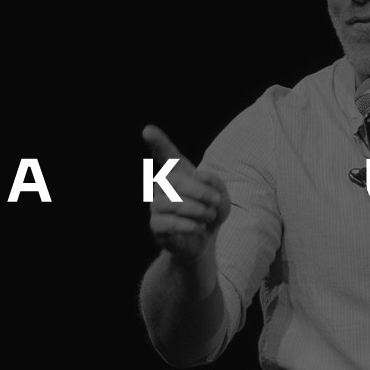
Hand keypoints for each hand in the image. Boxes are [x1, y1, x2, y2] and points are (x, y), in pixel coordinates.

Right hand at [143, 125, 230, 261]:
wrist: (205, 239)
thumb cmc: (210, 212)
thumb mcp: (221, 194)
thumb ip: (214, 181)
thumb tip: (197, 175)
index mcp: (177, 173)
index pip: (165, 154)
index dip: (157, 142)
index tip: (148, 130)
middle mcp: (162, 186)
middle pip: (174, 180)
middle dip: (200, 192)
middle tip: (215, 202)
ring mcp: (156, 205)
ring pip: (172, 202)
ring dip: (197, 210)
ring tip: (208, 217)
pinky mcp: (156, 226)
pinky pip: (168, 222)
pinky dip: (188, 225)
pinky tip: (198, 227)